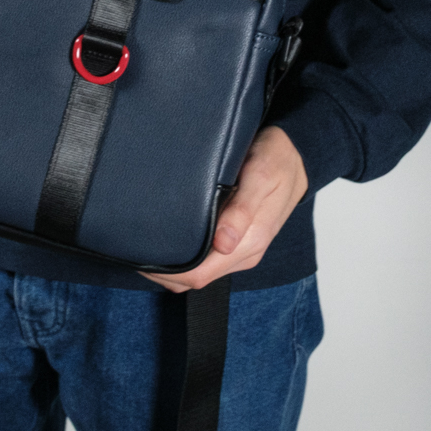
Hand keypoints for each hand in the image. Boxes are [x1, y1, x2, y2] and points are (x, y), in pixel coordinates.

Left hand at [141, 125, 307, 292]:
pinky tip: (171, 239)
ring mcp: (241, 246)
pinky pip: (209, 257)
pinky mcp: (238, 237)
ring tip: (147, 245)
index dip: (168, 274)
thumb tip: (224, 244)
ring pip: (202, 269)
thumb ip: (243, 210)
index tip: (141, 260)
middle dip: (165, 272)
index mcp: (249, 243)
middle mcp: (244, 251)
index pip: (201, 275)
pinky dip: (187, 256)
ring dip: (175, 265)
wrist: (297, 153)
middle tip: (134, 252)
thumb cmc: (276, 161)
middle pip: (197, 278)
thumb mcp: (260, 178)